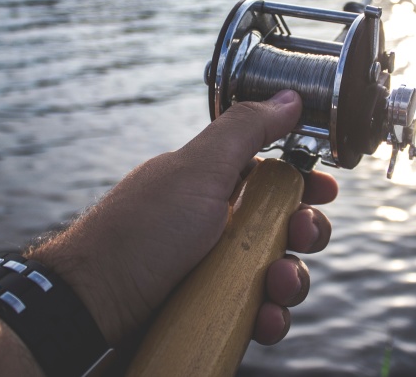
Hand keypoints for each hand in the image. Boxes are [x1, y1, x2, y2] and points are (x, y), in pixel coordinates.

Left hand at [30, 90, 337, 344]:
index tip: (325, 190)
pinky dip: (268, 316)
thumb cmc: (140, 232)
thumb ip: (247, 130)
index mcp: (215, 183)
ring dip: (292, 280)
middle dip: (305, 232)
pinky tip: (261, 319)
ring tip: (276, 286)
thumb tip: (290, 96)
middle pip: (285, 225)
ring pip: (279, 272)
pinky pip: (258, 312)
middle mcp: (219, 224)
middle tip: (301, 235)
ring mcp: (216, 269)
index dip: (305, 181)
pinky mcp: (213, 310)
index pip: (274, 175)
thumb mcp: (198, 170)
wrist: (90, 307)